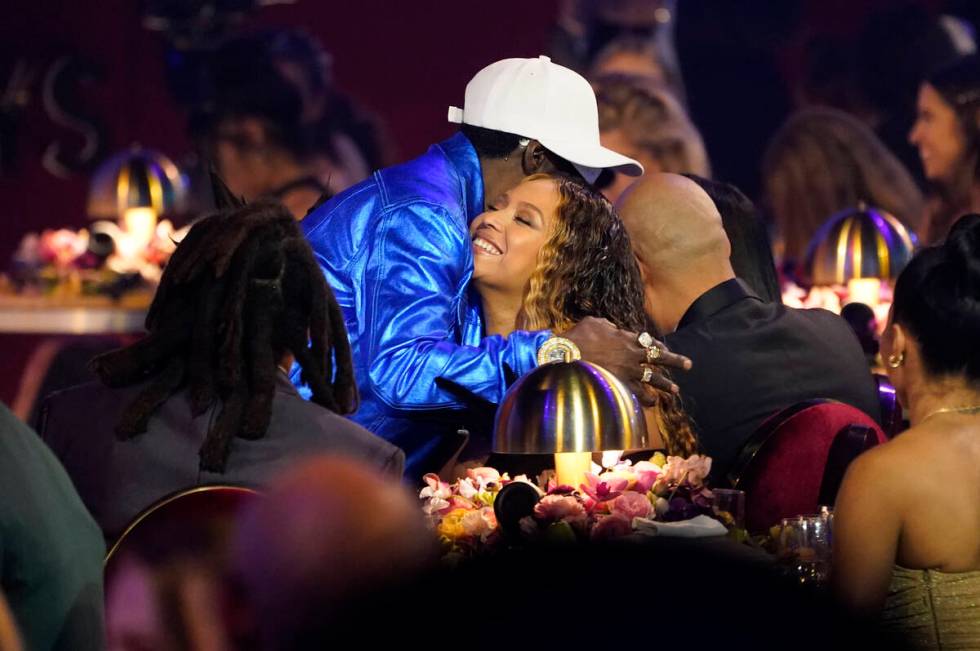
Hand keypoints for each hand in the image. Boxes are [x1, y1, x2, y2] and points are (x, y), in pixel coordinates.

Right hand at [563, 317, 690, 404]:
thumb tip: (612, 328)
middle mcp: (632, 354)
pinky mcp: (620, 385)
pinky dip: (646, 399)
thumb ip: (607, 325)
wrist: (567, 355)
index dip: (659, 346)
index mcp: (627, 337)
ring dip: (666, 385)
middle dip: (675, 361)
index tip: (666, 349)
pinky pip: (638, 394)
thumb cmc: (578, 336)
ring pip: (654, 378)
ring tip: (675, 391)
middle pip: (660, 358)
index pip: (650, 341)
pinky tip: (652, 403)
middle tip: (688, 365)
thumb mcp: (594, 322)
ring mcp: (627, 371)